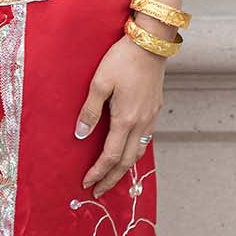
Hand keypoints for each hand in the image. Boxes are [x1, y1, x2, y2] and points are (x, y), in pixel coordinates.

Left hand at [74, 34, 163, 194]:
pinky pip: (145, 141)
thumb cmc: (122, 59)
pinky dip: (134, 153)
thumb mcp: (99, 82)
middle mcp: (141, 124)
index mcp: (125, 120)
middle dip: (111, 179)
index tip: (87, 184)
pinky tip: (128, 152)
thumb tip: (81, 135)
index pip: (110, 157)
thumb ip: (90, 110)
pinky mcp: (155, 111)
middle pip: (126, 162)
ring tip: (112, 177)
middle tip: (98, 191)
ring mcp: (150, 119)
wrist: (150, 44)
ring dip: (124, 169)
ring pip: (138, 153)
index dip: (98, 173)